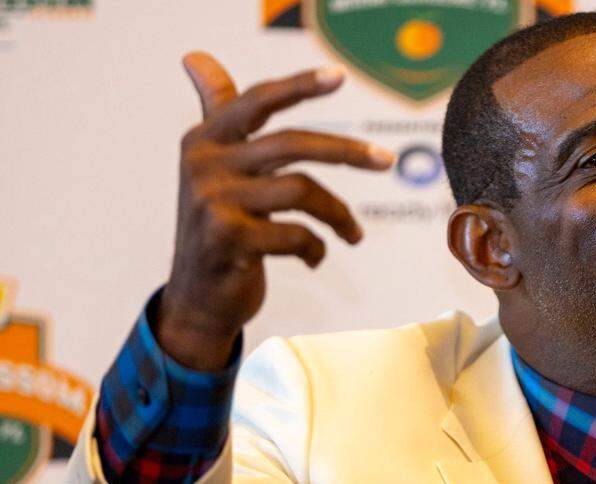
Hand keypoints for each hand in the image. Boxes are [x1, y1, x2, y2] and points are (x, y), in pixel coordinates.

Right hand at [157, 52, 392, 370]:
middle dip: (347, 152)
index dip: (299, 87)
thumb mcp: (216, 169)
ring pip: (302, 191)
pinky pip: (298, 234)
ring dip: (339, 215)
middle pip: (292, 144)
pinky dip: (316, 248)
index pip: (257, 102)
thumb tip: (195, 57)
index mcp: (205, 141)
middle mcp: (204, 165)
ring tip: (353, 234)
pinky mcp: (228, 240)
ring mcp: (213, 203)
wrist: (198, 300)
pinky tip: (314, 257)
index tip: (339, 77)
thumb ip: (216, 114)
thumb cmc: (219, 228)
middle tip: (387, 161)